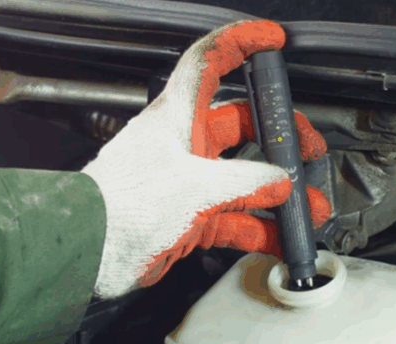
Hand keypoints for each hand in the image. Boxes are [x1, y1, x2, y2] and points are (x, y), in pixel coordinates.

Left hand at [81, 20, 330, 298]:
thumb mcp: (193, 188)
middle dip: (280, 137)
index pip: (210, 62)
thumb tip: (279, 182)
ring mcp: (187, 182)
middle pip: (241, 125)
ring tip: (308, 208)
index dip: (241, 44)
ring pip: (244, 179)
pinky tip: (281, 239)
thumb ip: (244, 182)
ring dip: (278, 194)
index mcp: (177, 117)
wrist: (87, 251)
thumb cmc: (121, 207)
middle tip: (308, 151)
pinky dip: (259, 228)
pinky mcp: (188, 218)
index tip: (272, 41)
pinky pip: (235, 218)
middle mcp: (183, 144)